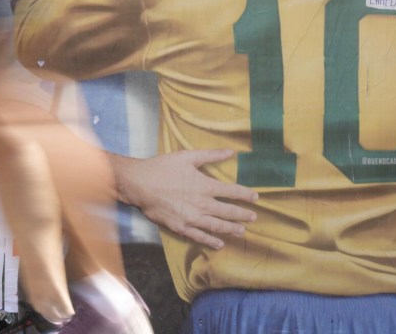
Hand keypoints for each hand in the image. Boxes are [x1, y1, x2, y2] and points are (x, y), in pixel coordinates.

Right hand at [112, 149, 258, 248]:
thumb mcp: (188, 157)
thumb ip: (211, 155)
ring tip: (242, 231)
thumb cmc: (163, 168)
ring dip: (231, 229)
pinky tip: (220, 244)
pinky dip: (211, 241)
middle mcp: (201, 204)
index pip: (231, 191)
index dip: (245, 195)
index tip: (256, 198)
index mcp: (205, 185)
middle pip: (227, 212)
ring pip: (216, 226)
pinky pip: (199, 236)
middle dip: (242, 215)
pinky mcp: (180, 227)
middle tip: (253, 217)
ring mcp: (191, 218)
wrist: (139, 184)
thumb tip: (231, 152)